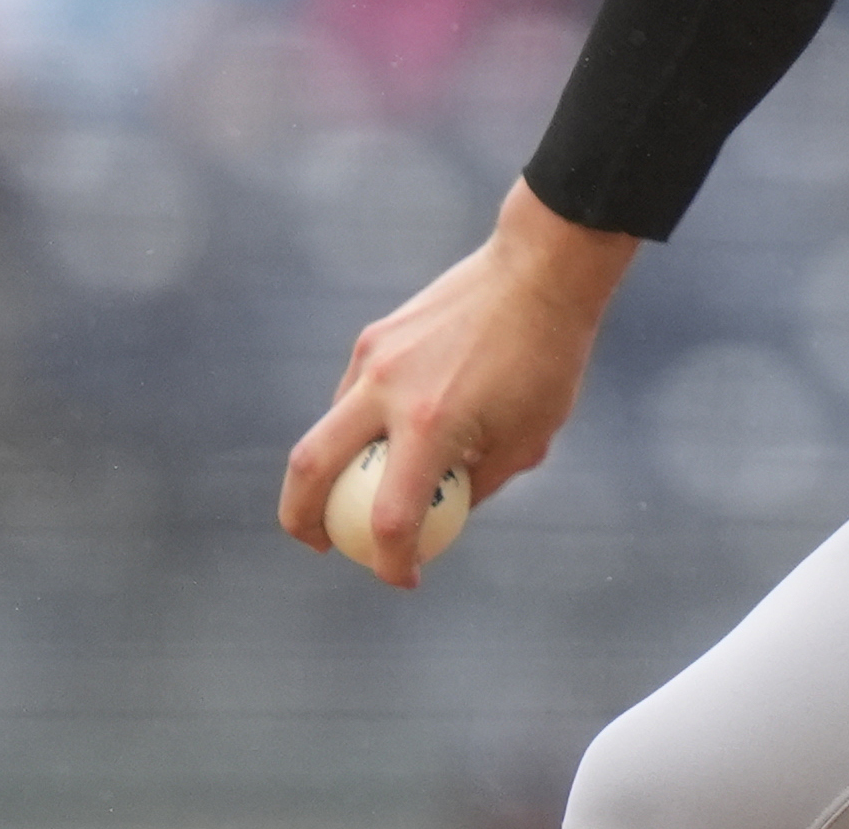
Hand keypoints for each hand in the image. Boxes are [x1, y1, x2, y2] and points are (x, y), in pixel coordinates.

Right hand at [279, 178, 639, 588]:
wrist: (540, 270)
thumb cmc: (546, 357)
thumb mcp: (527, 438)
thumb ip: (478, 484)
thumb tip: (444, 518)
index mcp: (432, 425)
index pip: (389, 518)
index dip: (390, 562)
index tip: (404, 577)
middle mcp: (389, 391)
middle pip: (309, 470)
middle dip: (302, 521)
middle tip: (321, 545)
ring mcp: (375, 358)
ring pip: (326, 428)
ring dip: (332, 469)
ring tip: (362, 489)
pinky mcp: (376, 336)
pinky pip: (351, 395)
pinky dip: (357, 426)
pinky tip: (391, 433)